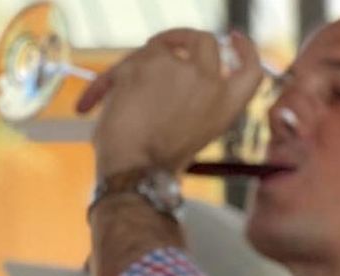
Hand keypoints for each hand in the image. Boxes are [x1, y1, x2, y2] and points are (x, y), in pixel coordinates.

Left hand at [77, 29, 263, 176]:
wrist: (135, 172)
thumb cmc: (154, 165)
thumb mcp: (188, 134)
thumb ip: (188, 102)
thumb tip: (164, 79)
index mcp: (226, 105)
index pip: (251, 68)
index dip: (245, 49)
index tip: (233, 39)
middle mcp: (210, 82)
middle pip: (204, 41)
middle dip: (181, 40)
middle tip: (159, 49)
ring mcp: (181, 68)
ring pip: (157, 48)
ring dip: (134, 66)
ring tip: (113, 97)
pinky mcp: (147, 63)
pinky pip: (122, 63)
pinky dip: (101, 85)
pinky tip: (88, 104)